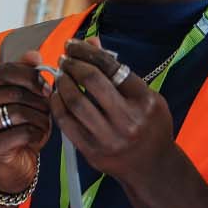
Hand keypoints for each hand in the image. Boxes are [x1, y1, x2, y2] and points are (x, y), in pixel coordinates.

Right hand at [0, 52, 52, 193]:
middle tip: (48, 111)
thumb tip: (33, 55)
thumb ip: (26, 77)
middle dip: (39, 101)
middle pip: (13, 92)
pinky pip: (21, 132)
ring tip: (44, 125)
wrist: (10, 170)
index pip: (3, 71)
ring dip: (40, 119)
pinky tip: (37, 139)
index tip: (47, 87)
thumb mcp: (23, 102)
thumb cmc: (17, 133)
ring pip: (18, 112)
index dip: (30, 76)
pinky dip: (36, 135)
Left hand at [51, 38, 177, 184]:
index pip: (111, 67)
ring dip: (62, 82)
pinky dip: (56, 104)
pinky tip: (55, 94)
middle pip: (91, 81)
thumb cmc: (149, 125)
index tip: (73, 45)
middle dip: (73, 64)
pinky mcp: (92, 150)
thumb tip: (91, 41)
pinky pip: (66, 122)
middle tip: (64, 57)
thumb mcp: (144, 96)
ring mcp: (109, 137)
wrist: (152, 167)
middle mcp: (129, 120)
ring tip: (60, 74)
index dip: (88, 52)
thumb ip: (118, 71)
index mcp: (145, 101)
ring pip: (75, 101)